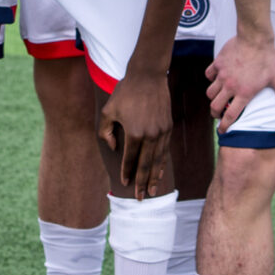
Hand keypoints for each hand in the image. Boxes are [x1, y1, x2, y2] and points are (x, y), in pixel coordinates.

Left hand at [98, 71, 173, 195]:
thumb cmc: (125, 92)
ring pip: (158, 160)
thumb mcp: (108, 110)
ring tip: (152, 191)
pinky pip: (165, 150)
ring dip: (155, 177)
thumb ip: (105, 132)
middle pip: (146, 165)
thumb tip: (113, 148)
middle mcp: (150, 135)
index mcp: (134, 133)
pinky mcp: (168, 127)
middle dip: (143, 183)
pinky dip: (162, 163)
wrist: (148, 76)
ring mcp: (162, 132)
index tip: (125, 183)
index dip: (127, 173)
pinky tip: (160, 172)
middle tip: (140, 198)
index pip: (130, 159)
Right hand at [206, 32, 274, 129]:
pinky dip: (211, 78)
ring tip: (217, 97)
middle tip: (218, 114)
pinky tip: (216, 77)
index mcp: (244, 93)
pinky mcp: (218, 63)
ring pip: (210, 92)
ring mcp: (222, 74)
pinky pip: (209, 74)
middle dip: (215, 114)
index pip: (231, 115)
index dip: (225, 125)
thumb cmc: (267, 58)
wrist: (255, 38)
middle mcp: (230, 86)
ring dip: (213, 97)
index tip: (222, 130)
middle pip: (215, 106)